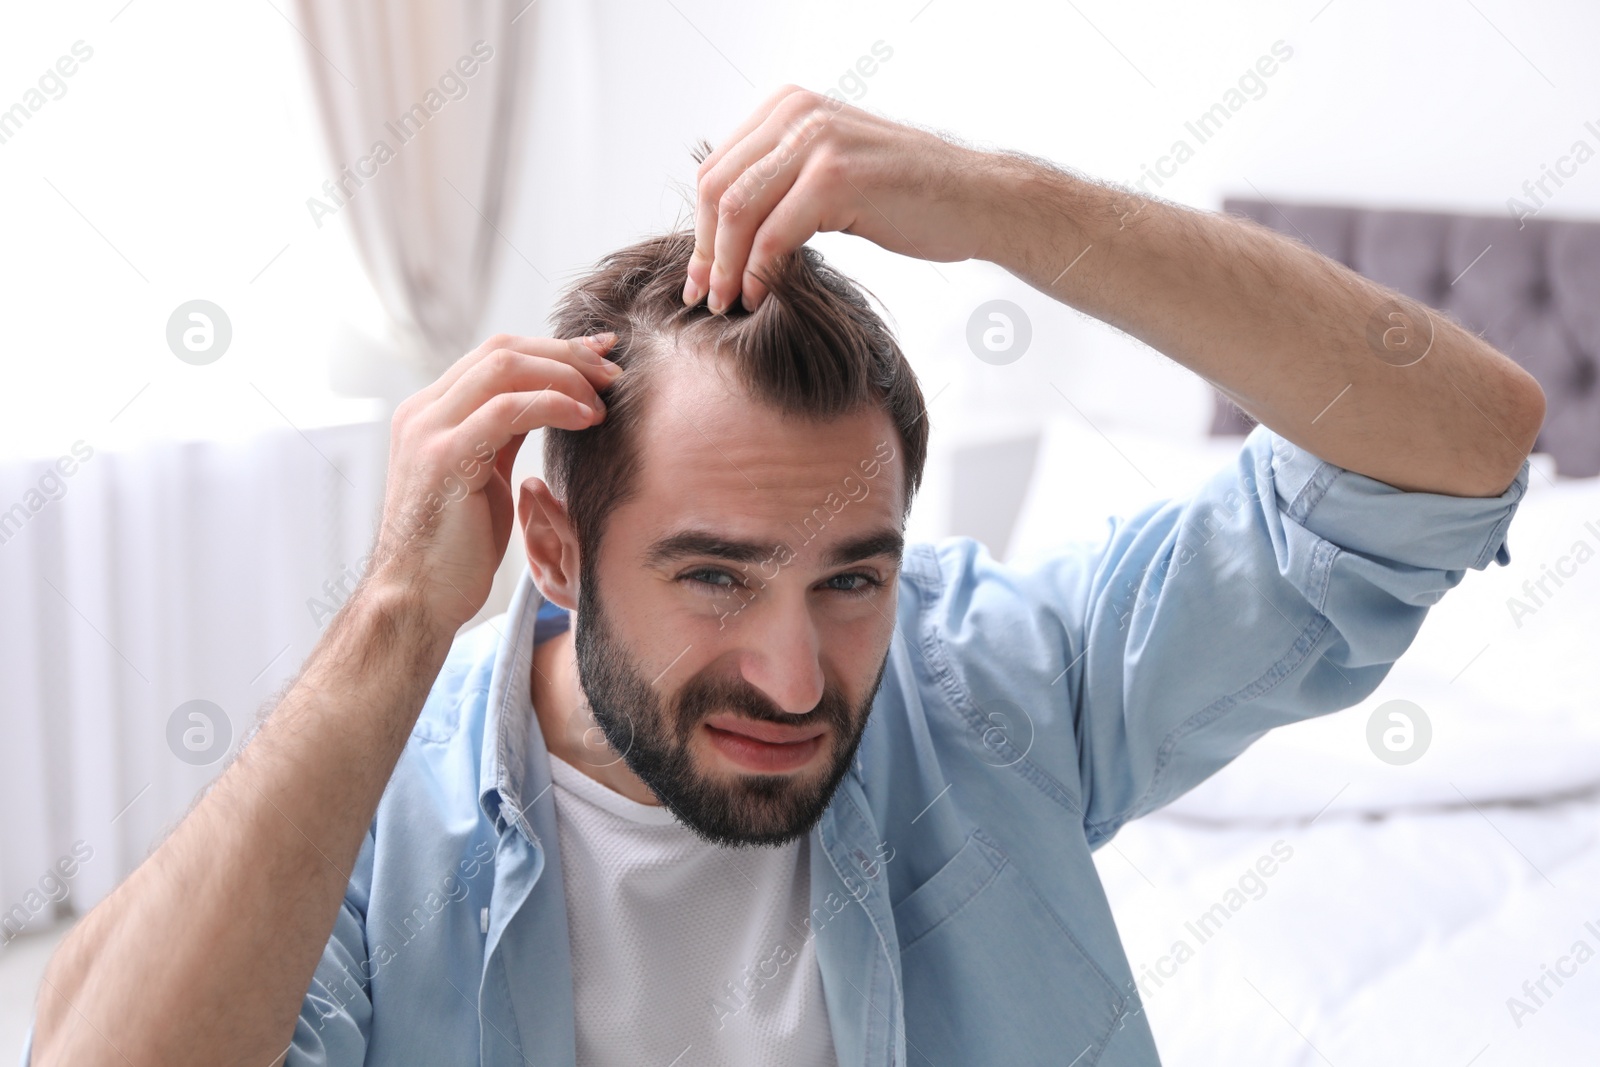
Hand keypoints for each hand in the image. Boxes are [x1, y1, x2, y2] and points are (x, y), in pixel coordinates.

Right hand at [366, 333, 620, 634]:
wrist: (417, 599)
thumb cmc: (456, 549)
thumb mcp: (483, 475)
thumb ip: (502, 433)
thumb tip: (544, 401)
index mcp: (431, 411)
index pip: (497, 354)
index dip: (554, 349)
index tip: (602, 356)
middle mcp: (423, 412)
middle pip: (503, 350)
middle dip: (566, 355)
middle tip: (613, 373)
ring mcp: (428, 432)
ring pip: (504, 368)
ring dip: (565, 377)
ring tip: (603, 402)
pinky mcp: (444, 459)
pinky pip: (505, 411)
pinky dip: (553, 405)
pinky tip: (585, 420)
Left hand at [684, 85, 992, 313]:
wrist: (977, 200)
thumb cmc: (909, 196)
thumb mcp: (833, 171)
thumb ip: (783, 180)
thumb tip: (725, 229)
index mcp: (789, 106)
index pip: (717, 170)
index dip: (700, 229)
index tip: (701, 275)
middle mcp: (798, 112)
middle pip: (718, 189)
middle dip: (706, 251)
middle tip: (704, 297)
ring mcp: (817, 140)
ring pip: (738, 211)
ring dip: (726, 266)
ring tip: (728, 303)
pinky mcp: (836, 177)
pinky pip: (774, 234)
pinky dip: (759, 271)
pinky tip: (760, 296)